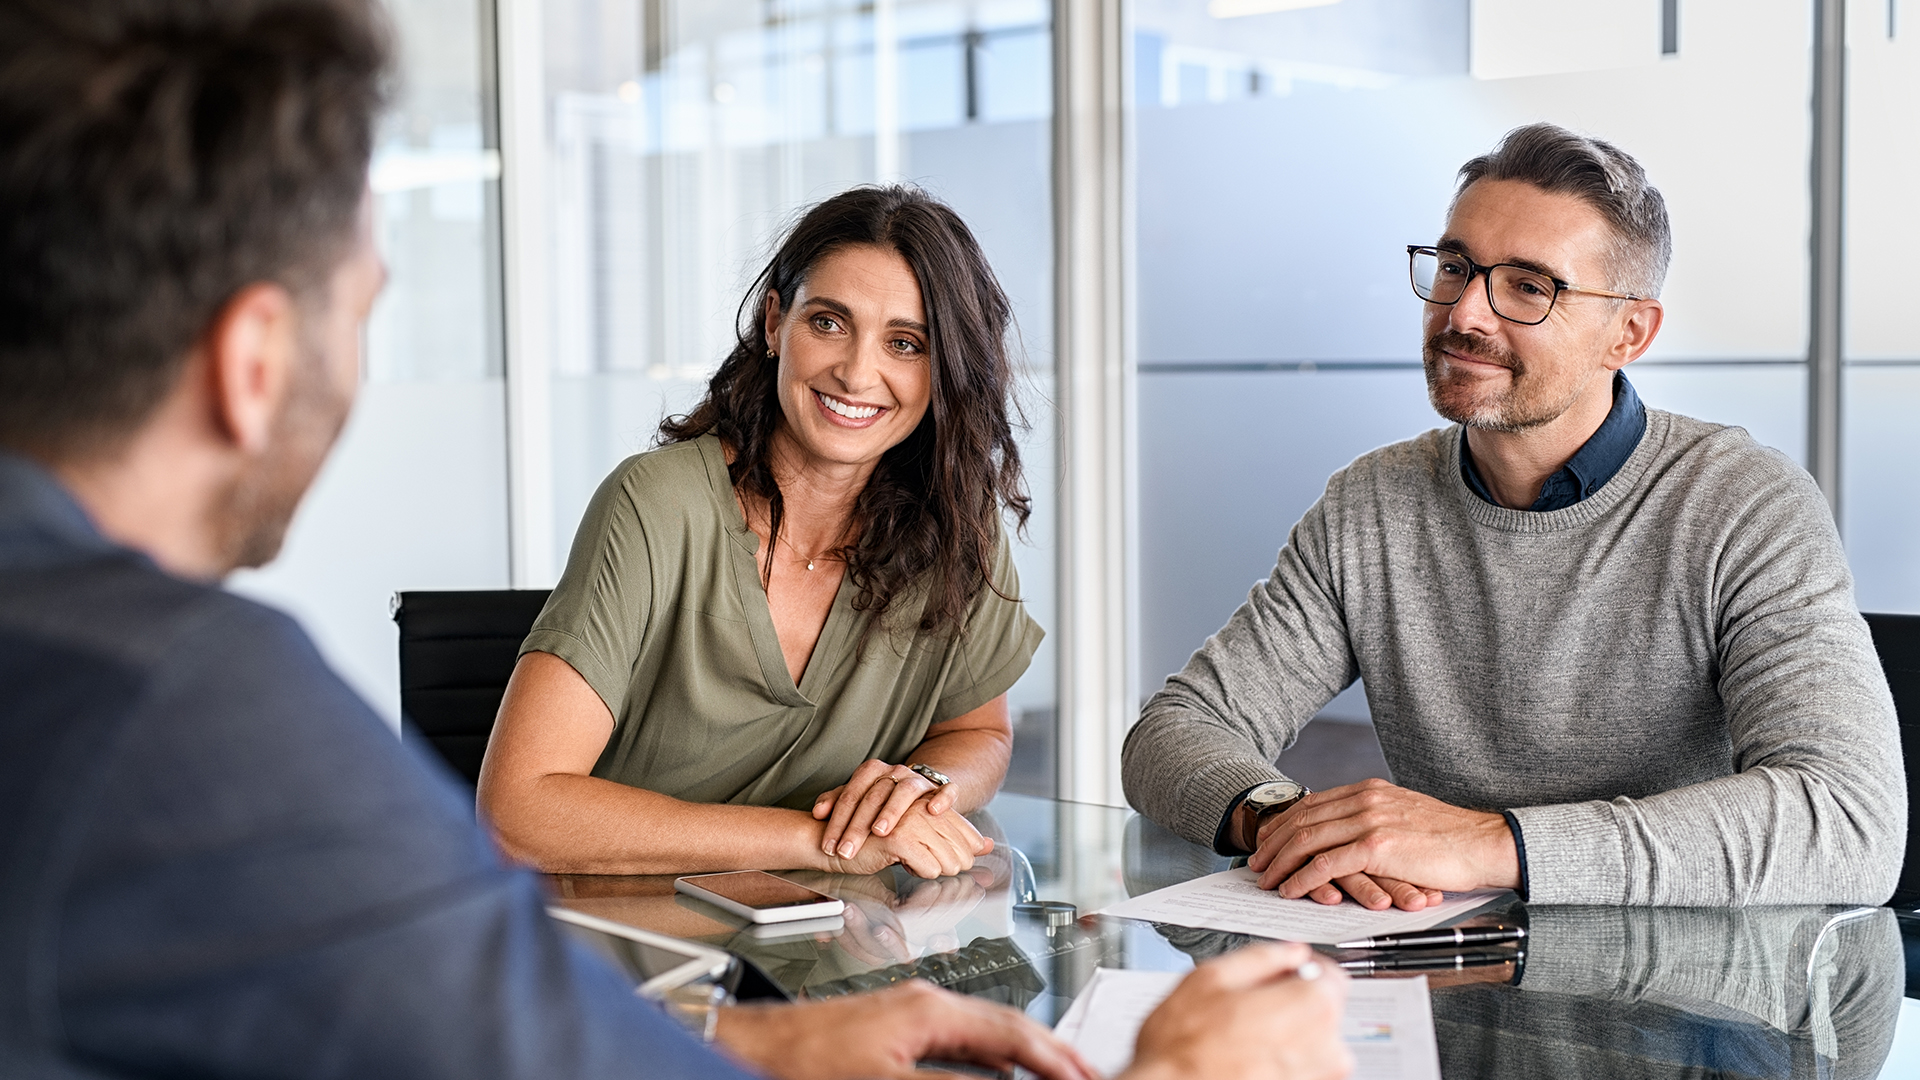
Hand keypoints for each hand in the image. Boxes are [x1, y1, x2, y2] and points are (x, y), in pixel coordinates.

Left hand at [715, 979, 1096, 1079]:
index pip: (1011, 1032)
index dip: (1053, 1057)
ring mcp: (910, 1012)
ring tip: (1055, 1073)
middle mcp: (924, 1002)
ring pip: (984, 1033)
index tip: (1086, 1075)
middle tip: (1086, 1072)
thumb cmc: (801, 1060)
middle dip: (1049, 1052)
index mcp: (929, 1009)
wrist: (749, 1046)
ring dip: (1022, 1056)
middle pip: (1005, 1026)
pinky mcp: (894, 1028)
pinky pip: (959, 1039)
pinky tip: (998, 1073)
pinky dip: (990, 1057)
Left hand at [814, 759, 955, 860]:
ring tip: (880, 832)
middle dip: (857, 826)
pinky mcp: (940, 789)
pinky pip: (945, 790)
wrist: (918, 789)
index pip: (850, 794)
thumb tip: (818, 812)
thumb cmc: (883, 799)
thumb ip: (835, 802)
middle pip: (873, 796)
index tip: (829, 847)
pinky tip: (933, 812)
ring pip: (905, 791)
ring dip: (891, 812)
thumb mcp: (857, 798)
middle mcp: (895, 772)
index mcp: (872, 771)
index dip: (837, 822)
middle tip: (846, 850)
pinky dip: (941, 799)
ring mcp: (918, 779)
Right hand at [823, 799, 989, 878]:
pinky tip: (901, 864)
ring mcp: (912, 820)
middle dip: (953, 866)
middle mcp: (923, 806)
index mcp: (928, 801)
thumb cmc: (872, 839)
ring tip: (912, 864)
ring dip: (934, 870)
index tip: (962, 863)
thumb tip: (989, 845)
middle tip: (932, 869)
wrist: (830, 840)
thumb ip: (954, 837)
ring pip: (949, 860)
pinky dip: (919, 873)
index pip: (966, 831)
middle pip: (963, 849)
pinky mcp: (899, 838)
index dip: (967, 852)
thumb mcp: (918, 836)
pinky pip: (929, 868)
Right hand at [1124, 942, 1350, 1079]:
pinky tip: (1247, 1059)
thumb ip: (1261, 958)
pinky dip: (1280, 1062)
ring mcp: (1315, 1077)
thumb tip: (1288, 953)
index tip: (1287, 970)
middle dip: (1294, 1002)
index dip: (1304, 968)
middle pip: (1323, 1010)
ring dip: (1288, 1034)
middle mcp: (1324, 1046)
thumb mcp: (1211, 977)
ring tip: (1245, 1037)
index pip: (1332, 975)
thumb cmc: (1183, 1047)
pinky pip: (1301, 1070)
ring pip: (1312, 1043)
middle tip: (1252, 1005)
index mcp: (1309, 1006)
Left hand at [1247, 779, 1517, 908]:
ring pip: (1307, 839)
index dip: (1283, 823)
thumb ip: (1374, 820)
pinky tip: (1291, 890)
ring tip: (1265, 880)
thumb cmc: (1450, 839)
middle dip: (1273, 843)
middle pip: (1302, 819)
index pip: (1312, 804)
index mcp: (1369, 790)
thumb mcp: (1404, 817)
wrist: (1485, 843)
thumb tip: (1349, 836)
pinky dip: (1302, 878)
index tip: (1267, 840)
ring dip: (1281, 862)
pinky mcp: (1377, 846)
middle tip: (1256, 864)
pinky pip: (1326, 864)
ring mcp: (1369, 820)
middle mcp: (1364, 799)